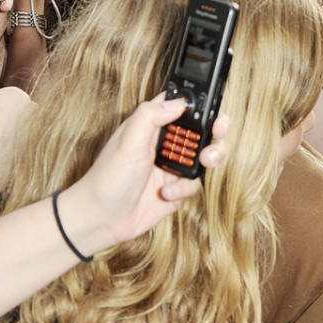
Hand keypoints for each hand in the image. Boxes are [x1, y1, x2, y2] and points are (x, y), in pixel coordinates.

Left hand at [63, 94, 228, 254]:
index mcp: (151, 126)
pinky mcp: (178, 188)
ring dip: (210, 157)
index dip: (197, 102)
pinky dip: (184, 188)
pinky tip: (166, 192)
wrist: (103, 219)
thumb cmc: (107, 178)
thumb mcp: (128, 141)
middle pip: (201, 130)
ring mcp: (173, 166)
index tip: (210, 105)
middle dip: (215, 129)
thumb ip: (150, 116)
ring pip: (206, 155)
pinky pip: (195, 184)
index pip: (179, 106)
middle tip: (219, 130)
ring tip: (204, 161)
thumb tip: (179, 102)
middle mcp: (165, 144)